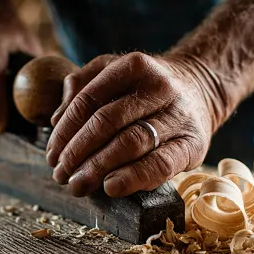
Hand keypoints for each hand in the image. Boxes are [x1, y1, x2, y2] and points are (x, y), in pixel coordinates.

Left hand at [45, 52, 222, 197]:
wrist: (201, 91)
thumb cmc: (144, 88)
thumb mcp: (113, 71)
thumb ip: (81, 87)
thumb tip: (55, 120)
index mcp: (134, 66)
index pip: (88, 99)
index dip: (65, 131)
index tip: (52, 154)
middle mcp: (159, 87)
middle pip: (107, 121)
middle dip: (77, 152)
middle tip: (60, 174)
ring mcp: (178, 116)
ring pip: (131, 143)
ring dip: (98, 167)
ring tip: (77, 184)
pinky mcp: (193, 144)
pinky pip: (161, 164)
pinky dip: (134, 177)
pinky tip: (111, 187)